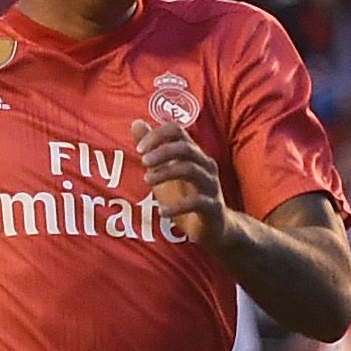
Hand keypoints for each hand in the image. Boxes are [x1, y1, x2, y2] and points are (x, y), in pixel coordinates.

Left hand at [132, 119, 224, 245]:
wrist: (213, 227)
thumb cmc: (186, 196)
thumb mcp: (165, 171)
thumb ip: (152, 149)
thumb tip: (136, 122)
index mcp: (193, 154)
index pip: (177, 131)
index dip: (158, 135)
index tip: (140, 149)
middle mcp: (205, 165)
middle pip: (185, 148)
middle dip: (162, 151)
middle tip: (143, 161)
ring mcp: (211, 185)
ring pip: (191, 170)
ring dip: (166, 173)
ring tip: (148, 180)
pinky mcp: (213, 207)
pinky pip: (197, 202)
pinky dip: (177, 206)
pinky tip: (162, 212)